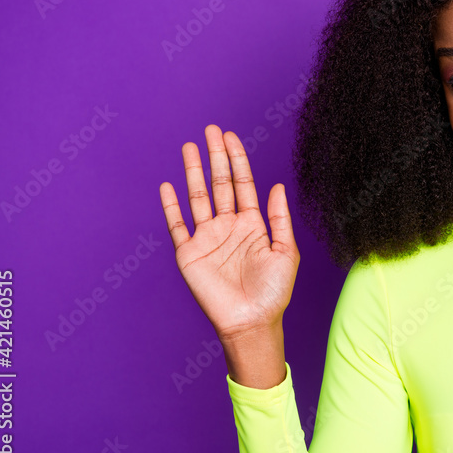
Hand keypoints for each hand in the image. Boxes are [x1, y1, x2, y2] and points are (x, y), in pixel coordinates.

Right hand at [159, 124, 299, 341]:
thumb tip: (276, 185)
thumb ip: (279, 218)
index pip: (242, 184)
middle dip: (215, 157)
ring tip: (189, 147)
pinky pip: (177, 226)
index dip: (236, 160)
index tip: (230, 137)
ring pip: (197, 197)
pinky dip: (171, 206)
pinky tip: (167, 186)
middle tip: (210, 130)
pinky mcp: (189, 254)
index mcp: (252, 224)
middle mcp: (228, 227)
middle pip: (219, 184)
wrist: (251, 322)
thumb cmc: (273, 292)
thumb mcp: (285, 252)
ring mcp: (207, 238)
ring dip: (193, 172)